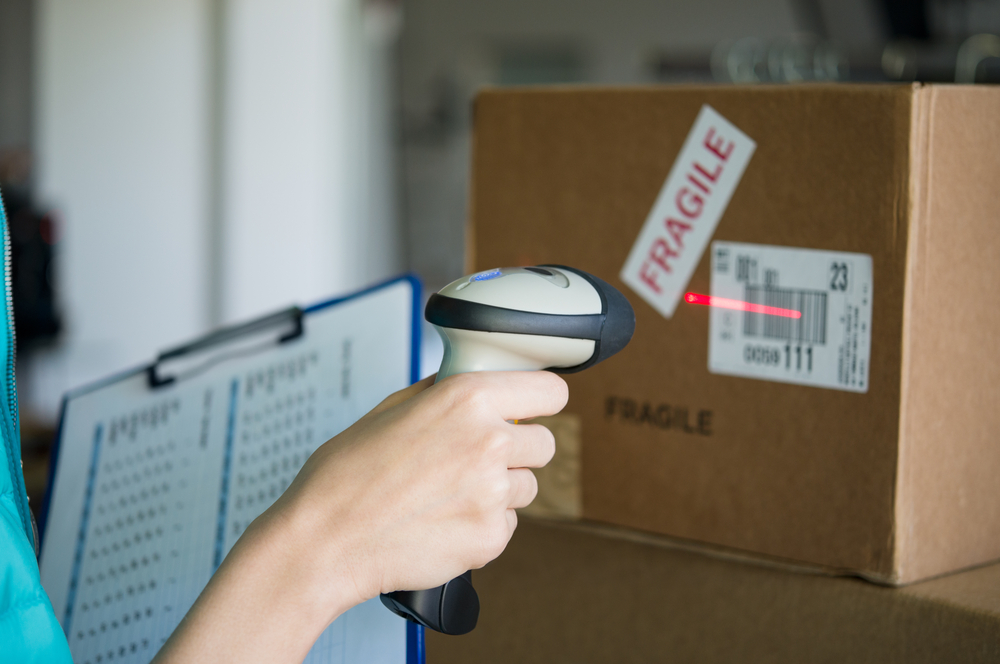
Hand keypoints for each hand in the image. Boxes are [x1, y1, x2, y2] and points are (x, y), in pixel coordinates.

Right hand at [153, 370, 566, 663]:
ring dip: (500, 491)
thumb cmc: (345, 476)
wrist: (325, 541)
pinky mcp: (491, 537)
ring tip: (448, 494)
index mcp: (467, 399)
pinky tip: (444, 521)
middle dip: (518, 451)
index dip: (539, 400)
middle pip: (545, 443)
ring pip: (527, 487)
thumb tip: (467, 383)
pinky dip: (483, 526)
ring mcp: (493, 493)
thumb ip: (442, 392)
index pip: (550, 390)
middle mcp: (489, 442)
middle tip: (476, 460)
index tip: (533, 408)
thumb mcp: (391, 408)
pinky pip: (507, 525)